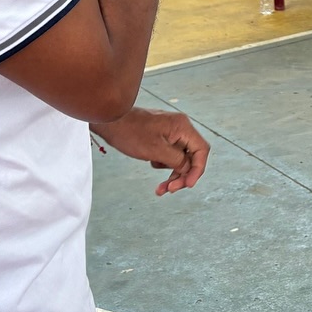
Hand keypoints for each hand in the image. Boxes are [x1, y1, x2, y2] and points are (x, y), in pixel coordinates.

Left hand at [90, 107, 209, 196]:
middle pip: (191, 156)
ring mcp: (171, 131)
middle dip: (182, 175)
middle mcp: (180, 127)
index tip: (188, 185)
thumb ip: (176, 161)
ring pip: (180, 157)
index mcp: (183, 127)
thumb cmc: (130, 133)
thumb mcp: (156, 151)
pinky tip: (151, 164)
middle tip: (170, 190)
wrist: (110, 122)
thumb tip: (188, 169)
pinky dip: (163, 164)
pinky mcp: (162, 135)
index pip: (201, 150)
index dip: (197, 169)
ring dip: (172, 173)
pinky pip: (169, 153)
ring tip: (160, 187)